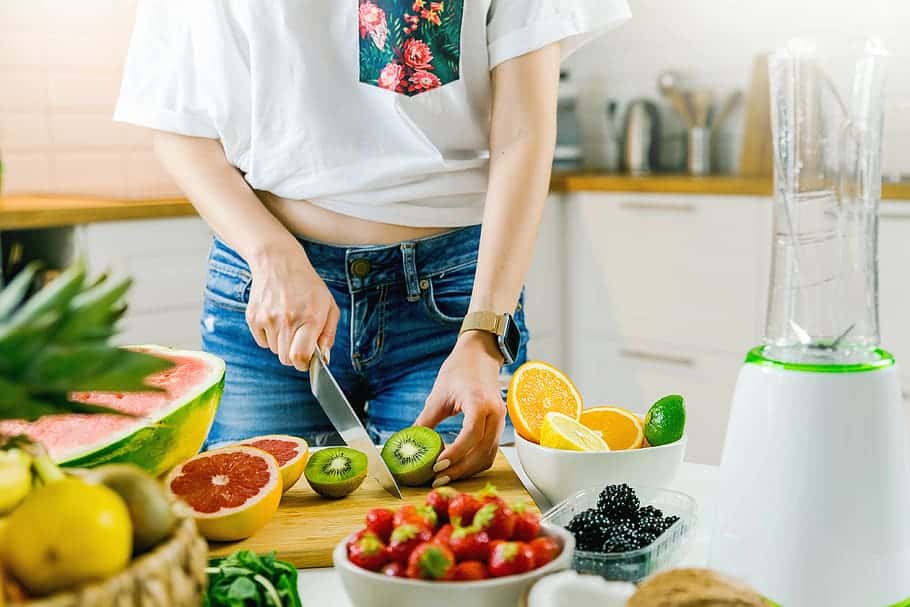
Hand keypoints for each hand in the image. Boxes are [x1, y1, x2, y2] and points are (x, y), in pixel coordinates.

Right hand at [245, 244, 339, 371]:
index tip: (308, 361)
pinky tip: (276, 319)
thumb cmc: (308, 285)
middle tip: (299, 342)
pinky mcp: (253, 317)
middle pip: (286, 359)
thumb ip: (329, 334)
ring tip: (288, 324)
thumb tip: (323, 358)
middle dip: (294, 356)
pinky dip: (269, 337)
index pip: (300, 357)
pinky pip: (262, 342)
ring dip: (283, 344)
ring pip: (275, 351)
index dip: (304, 364)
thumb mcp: (329, 305)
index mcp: (310, 318)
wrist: (278, 262)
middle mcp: (287, 319)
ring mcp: (268, 318)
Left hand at [415, 331, 505, 485]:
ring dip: (467, 470)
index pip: (471, 434)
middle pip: (482, 451)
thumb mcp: (438, 394)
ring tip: (444, 477)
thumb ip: (426, 421)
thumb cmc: (459, 370)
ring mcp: (500, 420)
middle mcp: (495, 413)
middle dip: (459, 469)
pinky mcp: (498, 426)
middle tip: (437, 478)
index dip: (455, 453)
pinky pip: (489, 452)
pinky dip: (474, 463)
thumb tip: (410, 445)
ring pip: (488, 455)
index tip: (437, 465)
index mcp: (479, 401)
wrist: (480, 355)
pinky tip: (457, 467)